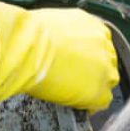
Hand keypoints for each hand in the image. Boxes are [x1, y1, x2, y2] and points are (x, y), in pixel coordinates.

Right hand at [0, 0, 117, 111]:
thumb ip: (49, 32)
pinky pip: (100, 103)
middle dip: (92, 71)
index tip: (74, 64)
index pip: (98, 42)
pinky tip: (72, 106)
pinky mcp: (100, 89)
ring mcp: (105, 66)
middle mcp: (104, 42)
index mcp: (91, 24)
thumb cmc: (22, 35)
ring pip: (107, 82)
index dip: (86, 56)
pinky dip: (88, 105)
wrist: (24, 48)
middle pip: (106, 61)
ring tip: (71, 94)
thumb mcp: (42, 24)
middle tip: (73, 81)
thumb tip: (22, 30)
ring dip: (92, 88)